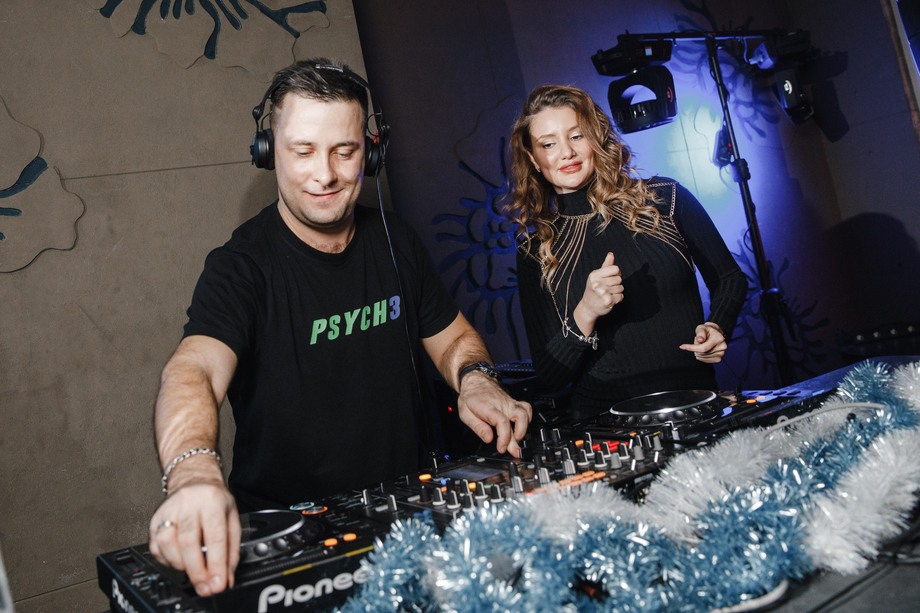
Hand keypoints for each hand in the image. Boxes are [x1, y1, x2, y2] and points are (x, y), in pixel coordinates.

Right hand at [148, 480, 240, 596]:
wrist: (194, 480)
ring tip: (192, 569)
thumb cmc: (214, 500)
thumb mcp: (232, 519)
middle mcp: (188, 503)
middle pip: (188, 541)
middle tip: (204, 586)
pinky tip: (178, 560)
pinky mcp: (154, 519)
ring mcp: (168, 510)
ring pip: (167, 544)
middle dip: (197, 570)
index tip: (218, 582)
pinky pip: (155, 546)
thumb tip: (226, 576)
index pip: (214, 536)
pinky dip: (167, 560)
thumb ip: (232, 549)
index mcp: (212, 500)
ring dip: (180, 564)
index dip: (216, 563)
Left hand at [456, 373, 531, 457]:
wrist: (476, 381)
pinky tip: (522, 427)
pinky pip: (527, 408)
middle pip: (518, 419)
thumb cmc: (471, 397)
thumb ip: (478, 427)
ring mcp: (510, 402)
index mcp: (489, 407)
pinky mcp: (514, 402)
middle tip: (514, 451)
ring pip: (525, 413)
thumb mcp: (465, 413)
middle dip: (518, 438)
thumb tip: (488, 439)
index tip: (501, 448)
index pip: (502, 422)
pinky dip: (528, 418)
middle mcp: (502, 404)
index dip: (504, 438)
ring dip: (524, 429)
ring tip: (518, 440)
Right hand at [577, 252, 623, 318]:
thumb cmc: (594, 290)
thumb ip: (606, 266)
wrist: (588, 307)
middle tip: (607, 288)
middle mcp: (597, 283)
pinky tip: (610, 299)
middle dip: (616, 284)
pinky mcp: (607, 301)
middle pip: (619, 279)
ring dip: (617, 292)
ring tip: (608, 294)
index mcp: (595, 275)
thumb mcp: (597, 276)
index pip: (615, 269)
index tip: (610, 278)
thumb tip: (611, 254)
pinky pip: (621, 296)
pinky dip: (618, 299)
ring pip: (621, 288)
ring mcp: (602, 292)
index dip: (616, 273)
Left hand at [679, 322, 726, 362]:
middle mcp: (722, 347)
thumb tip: (700, 340)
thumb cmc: (706, 330)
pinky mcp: (718, 359)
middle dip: (695, 347)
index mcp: (719, 338)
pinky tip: (703, 349)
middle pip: (702, 353)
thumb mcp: (702, 327)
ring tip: (702, 344)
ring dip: (698, 351)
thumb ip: (700, 333)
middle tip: (698, 340)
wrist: (714, 334)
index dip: (691, 348)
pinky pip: (704, 360)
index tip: (682, 346)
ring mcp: (721, 354)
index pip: (703, 348)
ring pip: (702, 357)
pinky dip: (700, 355)